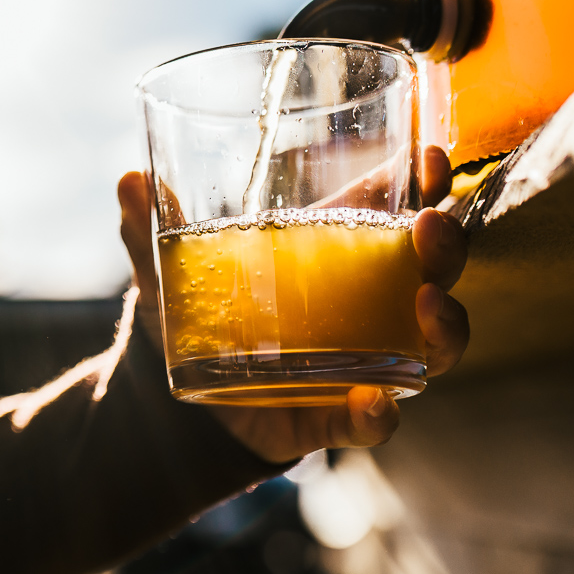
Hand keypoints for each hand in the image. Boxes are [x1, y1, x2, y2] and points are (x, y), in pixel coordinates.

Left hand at [117, 145, 469, 463]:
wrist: (174, 397)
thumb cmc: (191, 312)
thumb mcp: (167, 268)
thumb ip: (148, 228)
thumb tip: (128, 181)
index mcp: (332, 254)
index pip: (395, 209)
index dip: (425, 182)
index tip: (432, 154)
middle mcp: (366, 306)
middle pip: (431, 271)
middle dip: (445, 245)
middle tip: (433, 224)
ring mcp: (362, 362)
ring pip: (430, 346)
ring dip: (443, 324)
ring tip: (426, 304)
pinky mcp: (339, 416)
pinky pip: (376, 419)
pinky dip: (380, 415)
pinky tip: (375, 404)